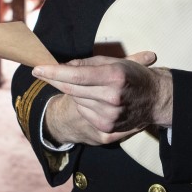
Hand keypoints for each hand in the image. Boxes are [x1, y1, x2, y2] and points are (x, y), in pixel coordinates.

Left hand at [34, 50, 171, 146]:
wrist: (155, 100)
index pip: (75, 76)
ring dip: (74, 92)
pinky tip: (94, 99)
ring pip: (76, 101)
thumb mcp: (113, 62)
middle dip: (55, 80)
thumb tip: (62, 66)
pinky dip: (83, 104)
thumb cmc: (132, 75)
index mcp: (113, 77)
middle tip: (44, 71)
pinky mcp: (107, 129)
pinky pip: (83, 113)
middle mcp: (111, 98)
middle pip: (71, 89)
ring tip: (89, 86)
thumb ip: (86, 64)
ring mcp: (109, 116)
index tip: (37, 68)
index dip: (53, 72)